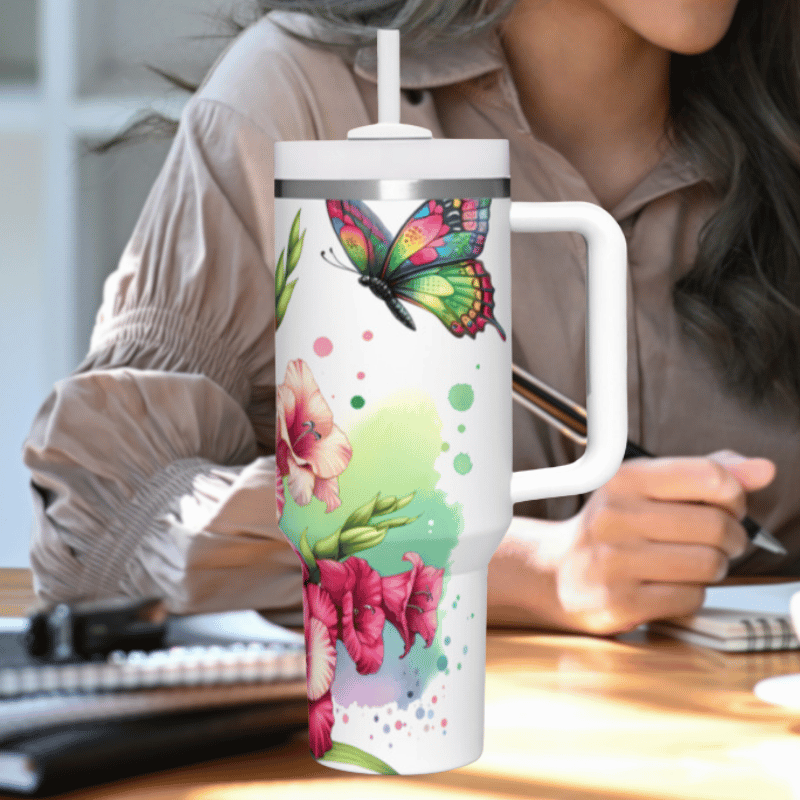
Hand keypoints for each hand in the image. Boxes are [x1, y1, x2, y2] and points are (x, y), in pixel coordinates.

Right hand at [553, 450, 775, 634]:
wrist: (558, 573)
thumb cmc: (614, 528)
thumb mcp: (648, 489)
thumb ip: (704, 475)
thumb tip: (762, 470)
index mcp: (623, 479)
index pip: (708, 476)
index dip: (734, 495)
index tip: (728, 505)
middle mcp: (614, 515)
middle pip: (715, 525)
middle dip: (732, 537)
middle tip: (720, 541)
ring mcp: (613, 561)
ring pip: (708, 564)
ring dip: (714, 567)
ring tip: (695, 563)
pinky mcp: (619, 601)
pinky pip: (690, 598)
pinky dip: (693, 593)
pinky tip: (672, 584)